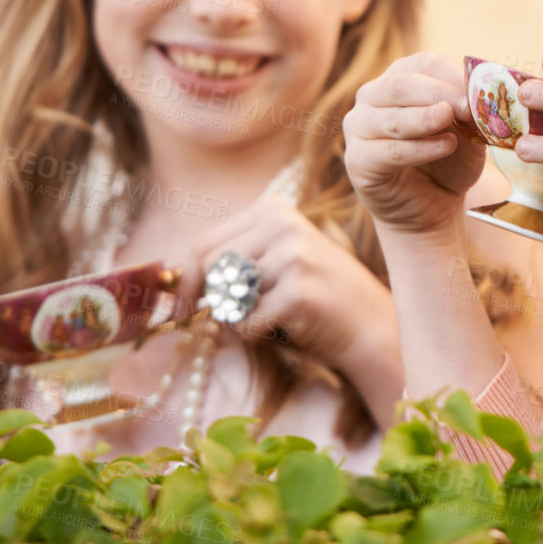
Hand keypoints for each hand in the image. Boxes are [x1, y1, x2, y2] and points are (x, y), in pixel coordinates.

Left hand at [186, 196, 396, 371]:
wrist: (370, 323)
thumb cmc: (316, 295)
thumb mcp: (277, 260)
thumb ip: (233, 261)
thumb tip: (173, 282)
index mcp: (273, 209)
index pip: (205, 243)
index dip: (186, 280)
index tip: (182, 308)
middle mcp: (283, 223)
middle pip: (209, 267)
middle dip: (210, 300)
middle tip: (228, 320)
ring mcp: (293, 255)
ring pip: (225, 296)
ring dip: (237, 318)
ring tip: (272, 317)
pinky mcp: (298, 290)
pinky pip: (244, 323)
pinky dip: (254, 334)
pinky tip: (286, 327)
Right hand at [343, 52, 485, 237]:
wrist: (433, 206)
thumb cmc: (449, 160)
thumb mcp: (466, 131)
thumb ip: (468, 111)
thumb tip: (479, 93)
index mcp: (400, 78)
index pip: (424, 63)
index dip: (452, 75)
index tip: (478, 90)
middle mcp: (372, 96)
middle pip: (402, 84)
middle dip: (438, 93)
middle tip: (467, 105)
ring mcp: (358, 126)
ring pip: (391, 117)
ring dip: (426, 119)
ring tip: (453, 124)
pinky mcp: (357, 160)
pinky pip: (389, 150)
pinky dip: (420, 149)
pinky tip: (446, 146)